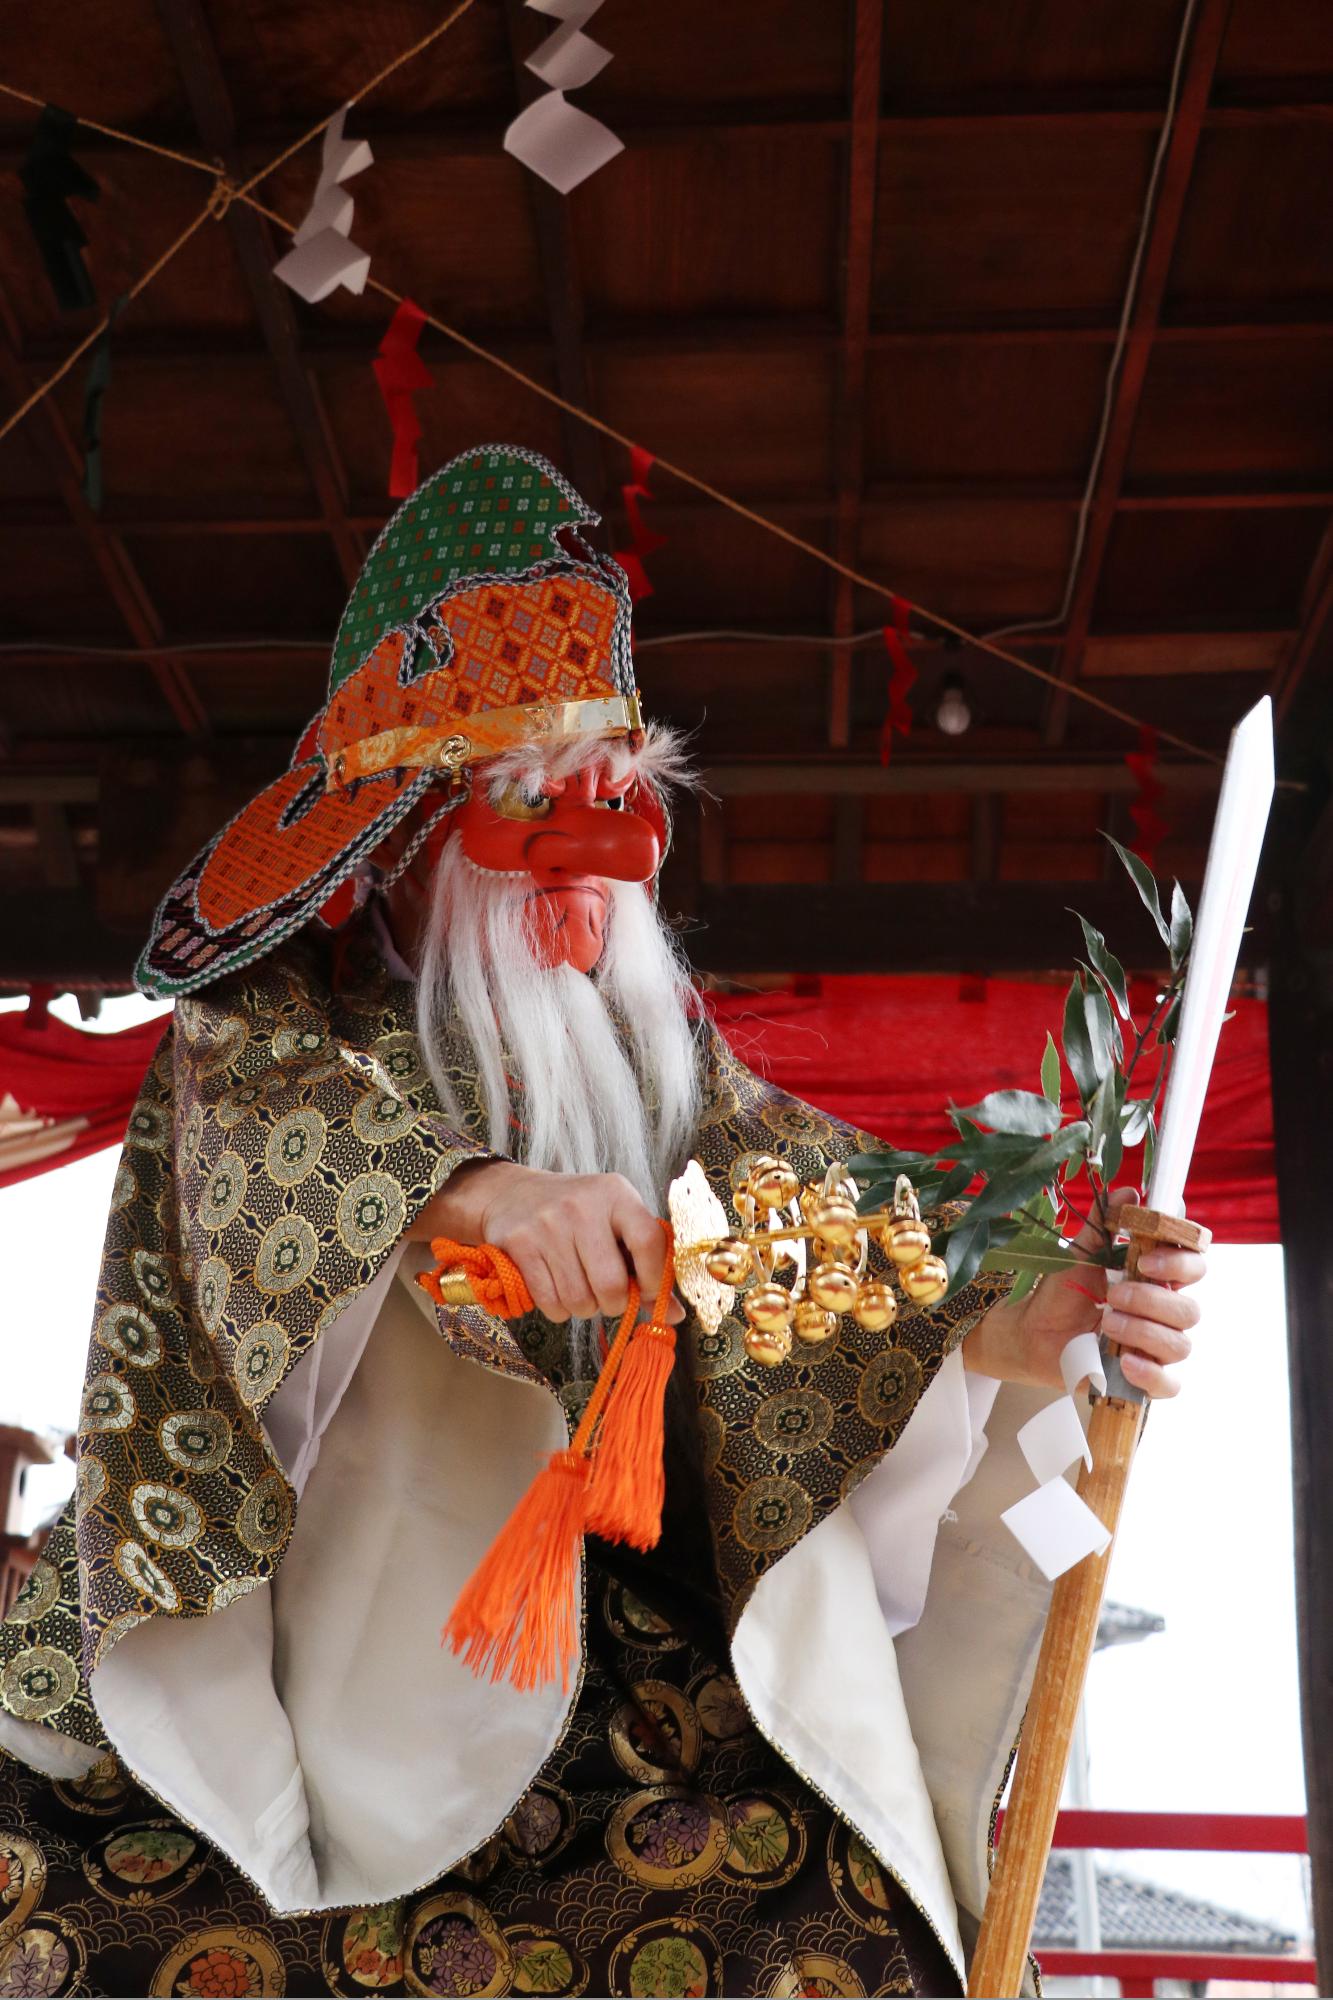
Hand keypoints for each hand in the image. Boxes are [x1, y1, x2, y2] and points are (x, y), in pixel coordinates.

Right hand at [412, 1159, 682, 1324]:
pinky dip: (559, 1310)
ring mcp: (548, 1224)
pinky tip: (558, 1291)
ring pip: (579, 1300)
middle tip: (608, 1297)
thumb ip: (646, 1264)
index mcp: (616, 1194)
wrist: (514, 1194)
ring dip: (584, 1308)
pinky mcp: (519, 1244)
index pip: (649, 1242)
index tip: (645, 1292)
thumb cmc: (579, 1214)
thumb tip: (674, 1316)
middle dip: (613, 1304)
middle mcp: (582, 1205)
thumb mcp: (616, 1221)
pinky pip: (550, 1302)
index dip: (653, 1279)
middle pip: (611, 1284)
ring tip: (580, 1289)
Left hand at [962, 1186, 1206, 1397]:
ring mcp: (1156, 1347)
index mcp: (1157, 1277)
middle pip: (1190, 1309)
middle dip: (1151, 1299)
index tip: (1144, 1256)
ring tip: (1106, 1322)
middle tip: (1113, 1293)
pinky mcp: (1144, 1377)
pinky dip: (1151, 1373)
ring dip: (1143, 1331)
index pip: (1195, 1263)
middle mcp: (1164, 1312)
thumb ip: (1104, 1223)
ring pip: (1180, 1344)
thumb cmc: (1063, 1291)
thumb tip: (1128, 1190)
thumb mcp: (1079, 1253)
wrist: (1032, 1332)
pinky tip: (1125, 1362)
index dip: (1181, 1258)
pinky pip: (1170, 1384)